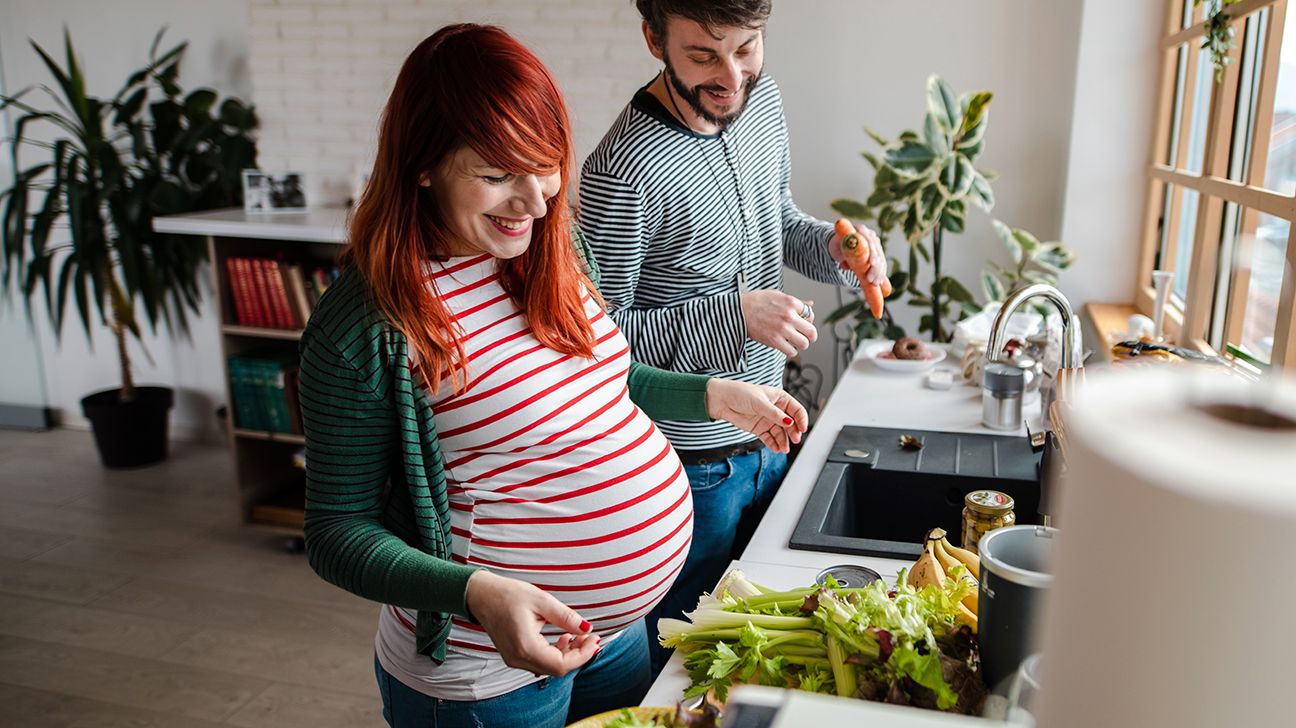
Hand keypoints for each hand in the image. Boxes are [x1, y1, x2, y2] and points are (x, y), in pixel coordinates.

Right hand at [465, 570, 598, 675]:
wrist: (481, 595)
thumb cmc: (509, 595)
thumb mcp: (542, 601)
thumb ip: (566, 617)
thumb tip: (587, 629)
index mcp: (525, 647)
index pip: (561, 664)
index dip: (583, 655)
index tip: (595, 639)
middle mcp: (518, 659)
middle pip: (556, 669)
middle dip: (577, 655)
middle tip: (590, 637)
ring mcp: (514, 660)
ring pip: (549, 667)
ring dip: (567, 655)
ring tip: (576, 635)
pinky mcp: (514, 656)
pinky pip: (539, 663)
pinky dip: (555, 654)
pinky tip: (562, 638)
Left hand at [705, 378, 808, 452]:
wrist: (721, 401)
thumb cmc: (739, 393)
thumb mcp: (759, 402)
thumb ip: (774, 414)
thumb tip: (789, 421)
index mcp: (779, 398)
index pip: (796, 410)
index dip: (801, 419)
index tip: (803, 429)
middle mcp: (775, 410)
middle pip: (790, 424)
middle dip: (793, 432)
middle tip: (795, 440)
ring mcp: (768, 420)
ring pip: (780, 433)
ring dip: (783, 441)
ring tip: (784, 448)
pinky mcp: (759, 429)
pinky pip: (770, 438)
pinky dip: (773, 444)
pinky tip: (776, 448)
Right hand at [740, 289, 817, 356]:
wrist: (739, 310)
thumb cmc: (756, 301)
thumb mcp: (778, 295)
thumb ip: (796, 301)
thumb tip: (810, 304)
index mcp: (791, 303)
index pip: (810, 314)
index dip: (808, 320)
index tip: (803, 323)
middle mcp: (789, 316)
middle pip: (811, 332)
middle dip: (810, 336)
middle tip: (805, 336)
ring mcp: (782, 329)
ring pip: (804, 344)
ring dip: (800, 344)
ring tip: (794, 341)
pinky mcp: (774, 340)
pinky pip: (791, 352)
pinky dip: (790, 351)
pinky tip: (785, 345)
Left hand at [830, 222, 887, 285]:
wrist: (841, 243)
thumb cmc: (839, 244)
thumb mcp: (837, 247)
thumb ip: (842, 253)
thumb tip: (843, 265)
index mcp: (860, 229)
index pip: (870, 240)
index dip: (872, 252)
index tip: (872, 264)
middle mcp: (870, 235)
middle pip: (876, 251)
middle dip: (875, 267)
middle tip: (871, 279)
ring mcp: (875, 243)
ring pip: (880, 258)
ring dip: (879, 272)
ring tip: (875, 283)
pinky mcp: (877, 252)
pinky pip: (881, 262)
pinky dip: (880, 273)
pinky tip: (879, 281)